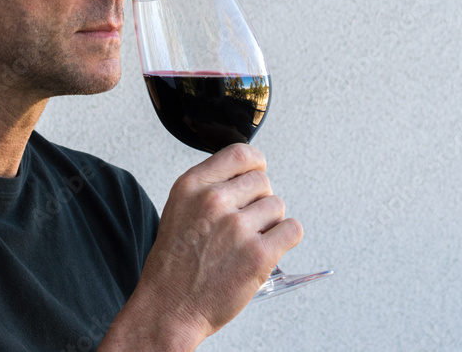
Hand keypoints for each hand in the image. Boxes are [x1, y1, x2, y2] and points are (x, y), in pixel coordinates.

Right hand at [101, 143, 303, 350]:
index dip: (255, 163)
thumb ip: (208, 187)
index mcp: (192, 186)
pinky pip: (292, 230)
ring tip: (247, 242)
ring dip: (269, 223)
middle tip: (244, 224)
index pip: (240, 153)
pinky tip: (267, 249)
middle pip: (262, 181)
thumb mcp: (178, 209)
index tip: (257, 172)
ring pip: (277, 206)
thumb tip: (245, 174)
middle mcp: (214, 201)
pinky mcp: (258, 254)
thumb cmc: (174, 265)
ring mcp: (237, 227)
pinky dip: (285, 239)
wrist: (169, 308)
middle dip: (258, 201)